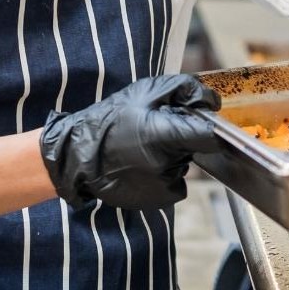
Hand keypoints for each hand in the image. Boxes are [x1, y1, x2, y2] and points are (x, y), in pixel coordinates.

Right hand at [40, 74, 221, 208]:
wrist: (78, 156)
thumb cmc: (110, 121)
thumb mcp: (146, 91)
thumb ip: (183, 89)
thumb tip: (210, 101)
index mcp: (165, 136)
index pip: (210, 135)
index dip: (209, 125)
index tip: (201, 121)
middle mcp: (167, 165)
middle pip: (196, 148)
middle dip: (184, 137)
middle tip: (157, 130)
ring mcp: (163, 186)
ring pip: (185, 165)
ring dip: (173, 156)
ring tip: (143, 149)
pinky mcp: (159, 200)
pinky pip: (176, 183)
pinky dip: (166, 175)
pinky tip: (144, 166)